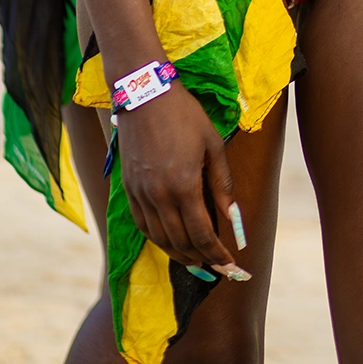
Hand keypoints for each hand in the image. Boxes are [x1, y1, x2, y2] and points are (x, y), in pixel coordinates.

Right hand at [115, 82, 248, 280]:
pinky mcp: (128, 190)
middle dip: (202, 260)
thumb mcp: (213, 144)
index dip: (218, 255)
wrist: (145, 94)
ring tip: (198, 261)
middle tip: (219, 269)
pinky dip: (159, 240)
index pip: (202, 235)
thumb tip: (234, 219)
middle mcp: (159, 197)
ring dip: (180, 255)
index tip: (232, 266)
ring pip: (160, 240)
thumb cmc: (185, 115)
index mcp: (183, 186)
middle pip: (181, 243)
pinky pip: (143, 226)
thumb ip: (222, 185)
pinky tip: (171, 242)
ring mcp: (140, 195)